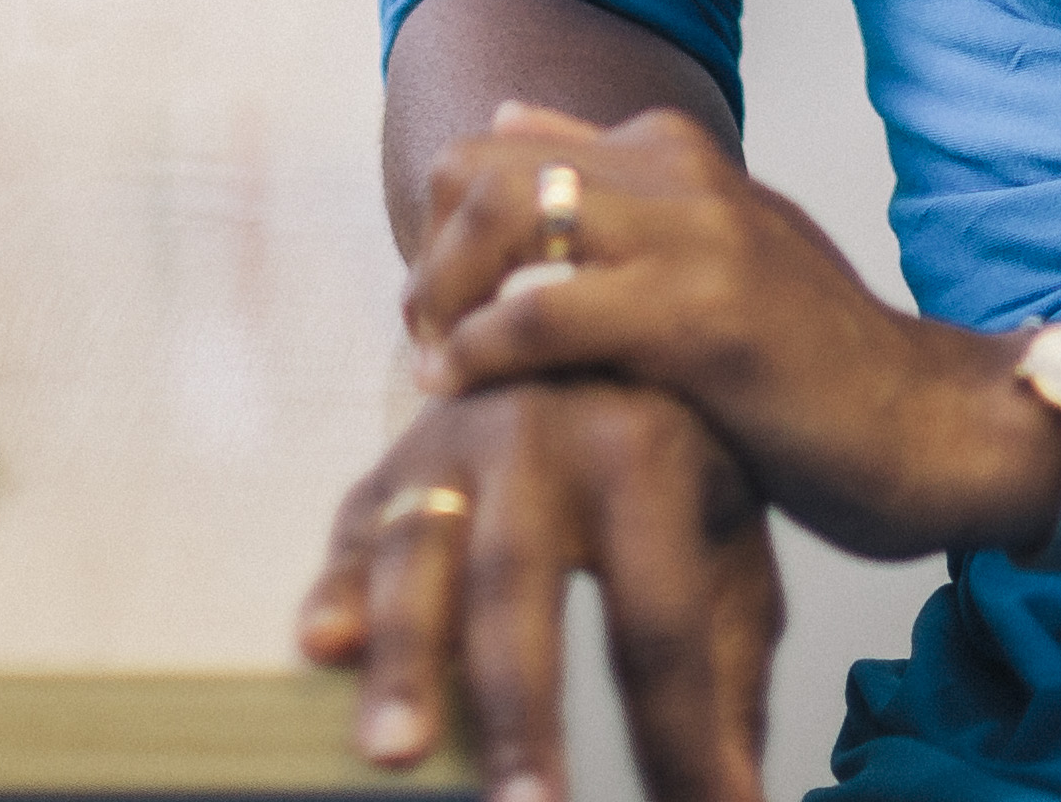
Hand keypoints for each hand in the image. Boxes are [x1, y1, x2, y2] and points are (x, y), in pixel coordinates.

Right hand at [297, 379, 776, 801]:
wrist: (589, 307)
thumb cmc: (674, 444)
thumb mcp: (726, 527)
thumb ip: (728, 658)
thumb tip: (739, 795)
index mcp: (645, 451)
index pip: (661, 621)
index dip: (679, 738)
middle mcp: (541, 436)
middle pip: (523, 586)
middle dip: (521, 709)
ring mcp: (453, 441)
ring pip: (419, 556)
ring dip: (405, 661)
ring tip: (394, 755)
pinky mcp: (394, 457)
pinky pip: (356, 529)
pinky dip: (334, 592)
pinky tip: (320, 650)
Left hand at [408, 100, 1060, 563]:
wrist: (929, 427)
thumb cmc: (813, 362)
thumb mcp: (715, 252)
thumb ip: (619, 191)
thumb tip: (506, 119)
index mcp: (681, 151)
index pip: (504, 143)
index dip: (447, 220)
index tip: (440, 299)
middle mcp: (685, 172)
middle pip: (489, 169)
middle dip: (433, 252)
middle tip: (423, 333)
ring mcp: (698, 237)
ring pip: (509, 218)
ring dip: (443, 297)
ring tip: (432, 362)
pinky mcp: (704, 317)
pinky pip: (548, 311)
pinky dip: (483, 350)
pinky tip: (464, 390)